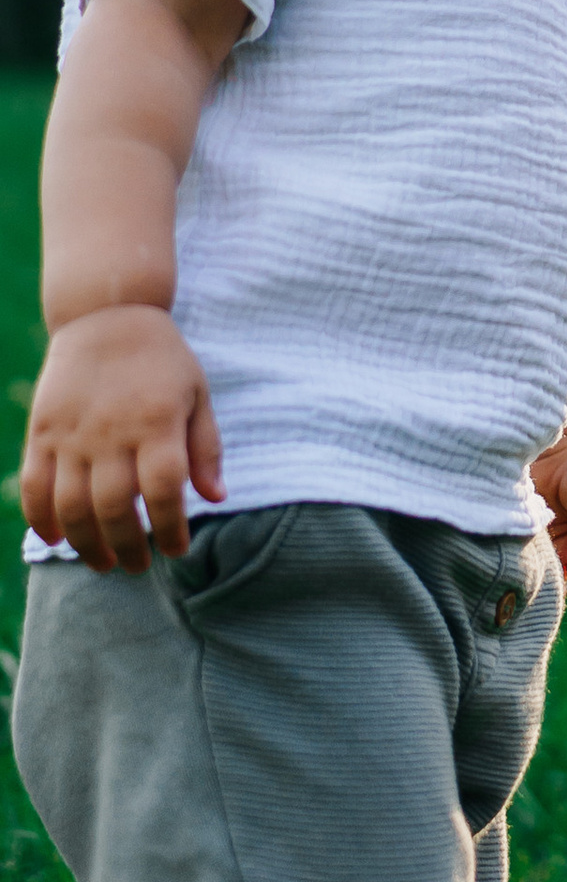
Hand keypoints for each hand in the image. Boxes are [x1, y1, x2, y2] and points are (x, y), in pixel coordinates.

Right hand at [19, 304, 223, 570]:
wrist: (107, 315)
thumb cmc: (161, 360)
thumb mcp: (197, 394)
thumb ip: (206, 448)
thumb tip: (217, 497)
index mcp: (157, 421)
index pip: (165, 490)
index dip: (171, 528)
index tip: (177, 550)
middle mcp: (113, 431)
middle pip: (116, 507)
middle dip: (129, 547)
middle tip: (138, 566)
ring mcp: (72, 433)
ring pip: (72, 506)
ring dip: (86, 544)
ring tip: (103, 562)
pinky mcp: (42, 432)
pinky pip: (35, 486)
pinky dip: (41, 519)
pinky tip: (57, 538)